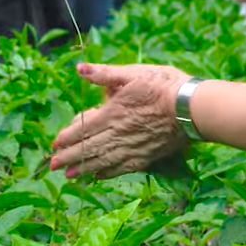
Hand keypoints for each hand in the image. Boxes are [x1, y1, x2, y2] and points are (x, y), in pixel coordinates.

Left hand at [51, 62, 190, 178]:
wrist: (192, 108)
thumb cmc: (164, 85)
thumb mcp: (134, 72)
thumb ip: (105, 74)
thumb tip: (79, 69)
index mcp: (112, 112)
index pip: (83, 128)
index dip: (68, 136)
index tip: (55, 143)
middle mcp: (119, 133)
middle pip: (89, 148)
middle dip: (69, 157)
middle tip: (53, 165)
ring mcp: (132, 147)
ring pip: (102, 161)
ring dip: (84, 169)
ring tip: (69, 176)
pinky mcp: (146, 157)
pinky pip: (121, 168)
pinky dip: (107, 173)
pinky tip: (98, 177)